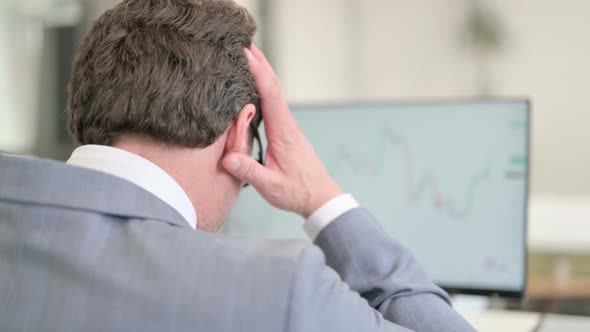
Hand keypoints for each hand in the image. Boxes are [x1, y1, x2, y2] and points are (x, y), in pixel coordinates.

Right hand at [222, 45, 341, 217]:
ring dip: (262, 74)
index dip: (259, 73)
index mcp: (284, 132)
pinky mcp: (285, 133)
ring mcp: (287, 127)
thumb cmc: (298, 192)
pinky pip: (274, 104)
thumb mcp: (272, 186)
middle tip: (244, 44)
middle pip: (274, 87)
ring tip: (247, 58)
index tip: (246, 54)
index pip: (271, 95)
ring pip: (274, 94)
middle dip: (260, 64)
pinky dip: (264, 88)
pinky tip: (254, 87)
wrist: (320, 197)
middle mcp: (287, 125)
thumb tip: (228, 158)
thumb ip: (251, 172)